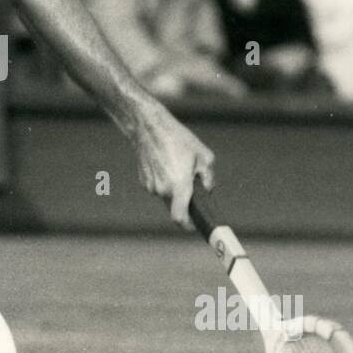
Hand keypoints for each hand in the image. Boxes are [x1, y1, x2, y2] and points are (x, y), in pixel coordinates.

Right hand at [133, 98, 214, 228]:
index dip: (189, 225)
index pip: (180, 218)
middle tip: (191, 182)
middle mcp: (162, 190)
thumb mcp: (203, 156)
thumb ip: (209, 177)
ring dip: (174, 189)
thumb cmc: (177, 139)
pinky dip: (164, 181)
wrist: (148, 126)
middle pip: (175, 206)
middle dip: (185, 199)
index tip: (195, 225)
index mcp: (179, 186)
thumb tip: (208, 189)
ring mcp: (151, 186)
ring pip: (166, 196)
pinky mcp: (143, 180)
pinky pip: (158, 187)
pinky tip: (166, 164)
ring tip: (177, 166)